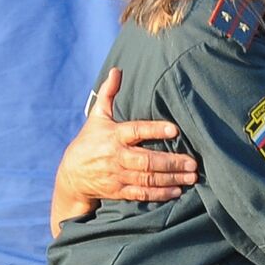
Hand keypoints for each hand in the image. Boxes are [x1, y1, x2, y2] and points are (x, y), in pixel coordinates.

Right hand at [51, 68, 197, 234]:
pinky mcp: (118, 191)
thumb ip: (108, 94)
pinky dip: (159, 194)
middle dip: (172, 162)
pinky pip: (141, 193)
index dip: (155, 130)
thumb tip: (117, 70)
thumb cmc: (90, 141)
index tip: (174, 129)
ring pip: (147, 178)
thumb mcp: (97, 117)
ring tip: (192, 177)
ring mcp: (117, 175)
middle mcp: (116, 156)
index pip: (136, 131)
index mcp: (113, 135)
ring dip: (171, 179)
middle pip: (147, 160)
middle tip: (193, 162)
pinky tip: (177, 191)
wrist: (71, 175)